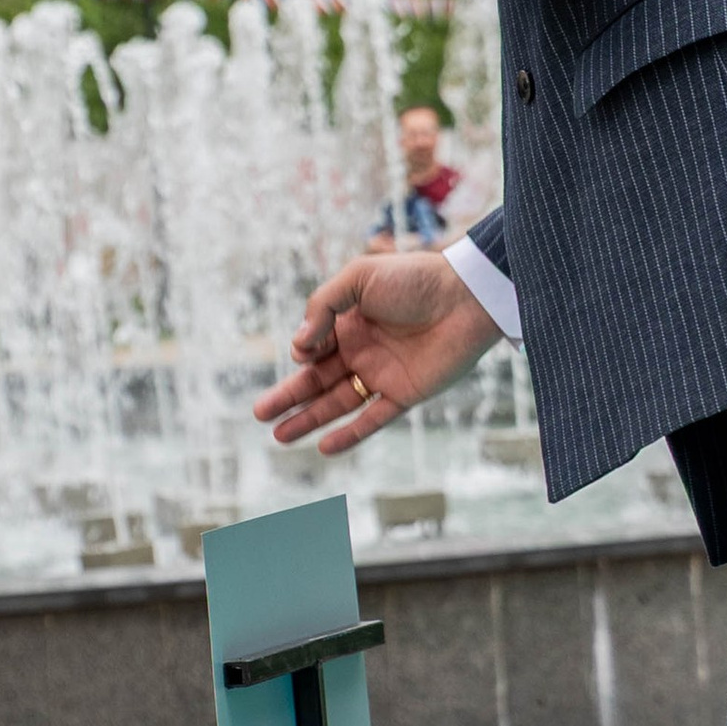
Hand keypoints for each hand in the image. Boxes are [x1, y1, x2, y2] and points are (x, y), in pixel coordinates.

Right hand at [253, 250, 500, 454]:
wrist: (466, 296)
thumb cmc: (414, 279)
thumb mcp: (359, 278)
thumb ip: (322, 306)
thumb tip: (298, 347)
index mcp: (349, 321)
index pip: (314, 346)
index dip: (303, 352)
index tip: (305, 350)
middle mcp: (362, 350)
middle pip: (317, 380)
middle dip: (288, 398)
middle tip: (260, 415)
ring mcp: (383, 374)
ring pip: (338, 403)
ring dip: (309, 419)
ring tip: (278, 436)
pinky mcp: (405, 393)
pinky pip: (373, 420)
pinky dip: (349, 435)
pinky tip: (324, 447)